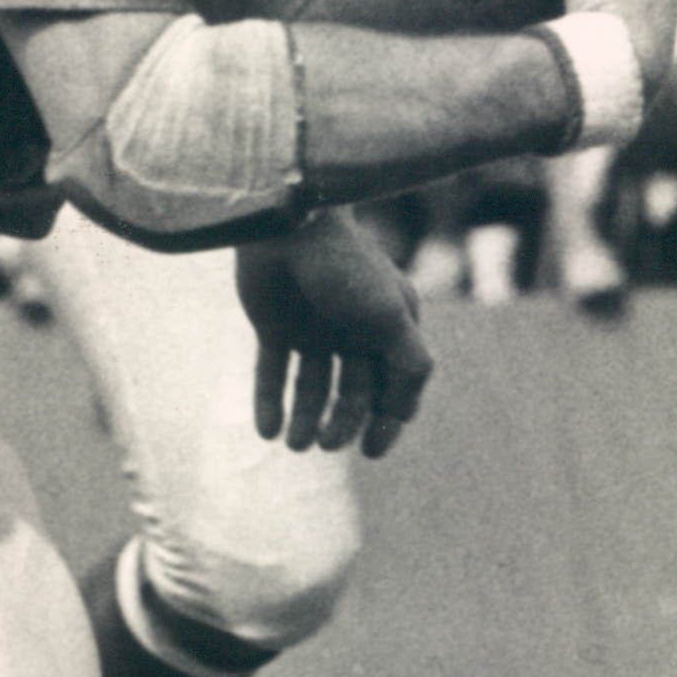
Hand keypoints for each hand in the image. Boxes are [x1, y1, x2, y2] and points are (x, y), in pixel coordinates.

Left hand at [238, 209, 433, 459]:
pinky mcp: (275, 326)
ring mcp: (314, 329)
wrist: (286, 226)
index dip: (385, 422)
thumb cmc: (345, 266)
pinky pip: (273, 372)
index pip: (394, 386)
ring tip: (295, 445)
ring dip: (305, 419)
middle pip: (353, 392)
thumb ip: (409, 362)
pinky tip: (267, 432)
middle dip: (342, 423)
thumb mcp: (390, 316)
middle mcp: (354, 330)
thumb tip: (408, 412)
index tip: (370, 450)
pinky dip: (269, 402)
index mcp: (391, 326)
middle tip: (325, 445)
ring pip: (312, 387)